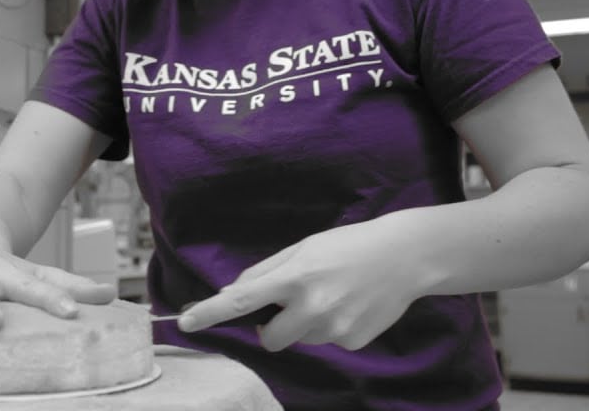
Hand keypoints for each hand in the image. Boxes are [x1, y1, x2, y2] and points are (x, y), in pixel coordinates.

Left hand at [179, 217, 426, 351]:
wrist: (403, 257)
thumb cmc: (347, 246)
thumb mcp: (303, 248)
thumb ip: (267, 272)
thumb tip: (234, 293)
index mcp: (295, 277)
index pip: (242, 300)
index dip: (210, 312)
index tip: (185, 322)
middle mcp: (313, 307)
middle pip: (270, 338)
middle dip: (271, 327)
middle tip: (290, 303)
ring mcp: (335, 329)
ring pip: (300, 339)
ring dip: (305, 324)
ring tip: (331, 295)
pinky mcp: (353, 342)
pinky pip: (327, 342)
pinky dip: (331, 328)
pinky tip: (349, 305)